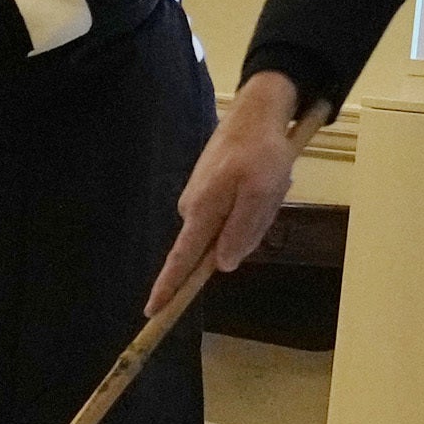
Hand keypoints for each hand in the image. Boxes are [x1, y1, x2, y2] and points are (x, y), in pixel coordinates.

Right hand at [151, 69, 306, 314]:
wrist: (256, 112)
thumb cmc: (261, 153)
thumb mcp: (262, 194)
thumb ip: (241, 231)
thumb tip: (221, 266)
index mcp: (203, 212)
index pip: (182, 260)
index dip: (170, 287)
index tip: (154, 311)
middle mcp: (193, 209)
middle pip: (211, 247)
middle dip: (239, 240)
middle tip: (268, 202)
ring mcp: (199, 198)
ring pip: (224, 230)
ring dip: (249, 219)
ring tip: (269, 186)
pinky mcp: (208, 190)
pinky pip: (228, 214)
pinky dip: (248, 207)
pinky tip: (262, 183)